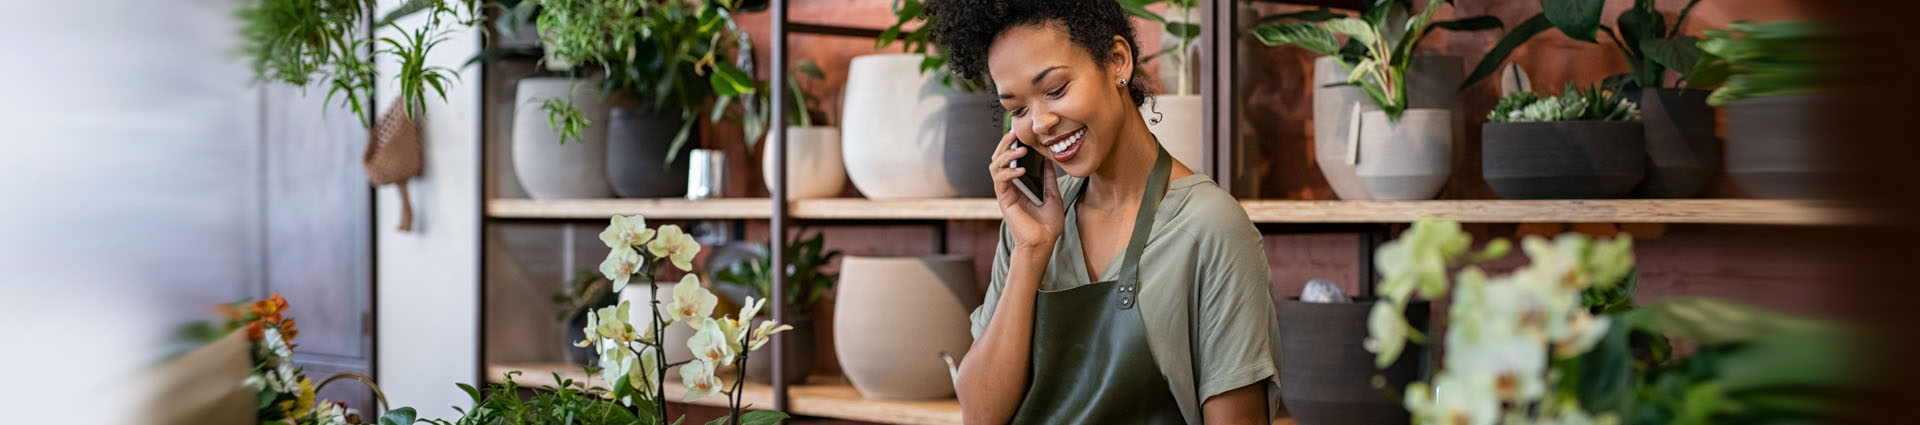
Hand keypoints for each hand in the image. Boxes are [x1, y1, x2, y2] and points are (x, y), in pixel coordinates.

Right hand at [989, 131, 1065, 251]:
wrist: (1043, 243)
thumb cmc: (1047, 224)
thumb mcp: (1053, 195)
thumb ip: (1048, 178)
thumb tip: (1049, 160)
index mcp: (1018, 184)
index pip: (1010, 159)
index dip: (1012, 144)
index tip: (1021, 132)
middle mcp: (1009, 186)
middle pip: (998, 158)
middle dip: (1004, 144)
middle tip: (1014, 132)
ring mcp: (1005, 192)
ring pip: (995, 166)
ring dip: (1006, 155)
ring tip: (1021, 150)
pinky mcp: (1004, 200)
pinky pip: (1000, 181)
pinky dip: (1008, 172)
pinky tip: (1020, 170)